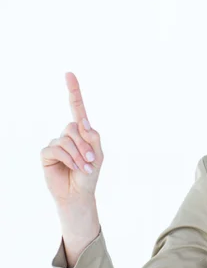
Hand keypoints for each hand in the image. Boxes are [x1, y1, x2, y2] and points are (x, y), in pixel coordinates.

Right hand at [40, 72, 104, 206]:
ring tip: (84, 168)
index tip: (69, 74)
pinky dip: (68, 158)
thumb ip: (93, 136)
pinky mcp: (47, 153)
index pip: (77, 108)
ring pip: (66, 139)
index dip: (73, 91)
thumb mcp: (98, 154)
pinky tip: (72, 168)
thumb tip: (82, 121)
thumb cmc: (90, 173)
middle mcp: (68, 134)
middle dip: (85, 145)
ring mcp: (56, 143)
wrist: (79, 193)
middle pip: (74, 127)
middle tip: (90, 161)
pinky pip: (56, 149)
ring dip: (78, 155)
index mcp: (82, 131)